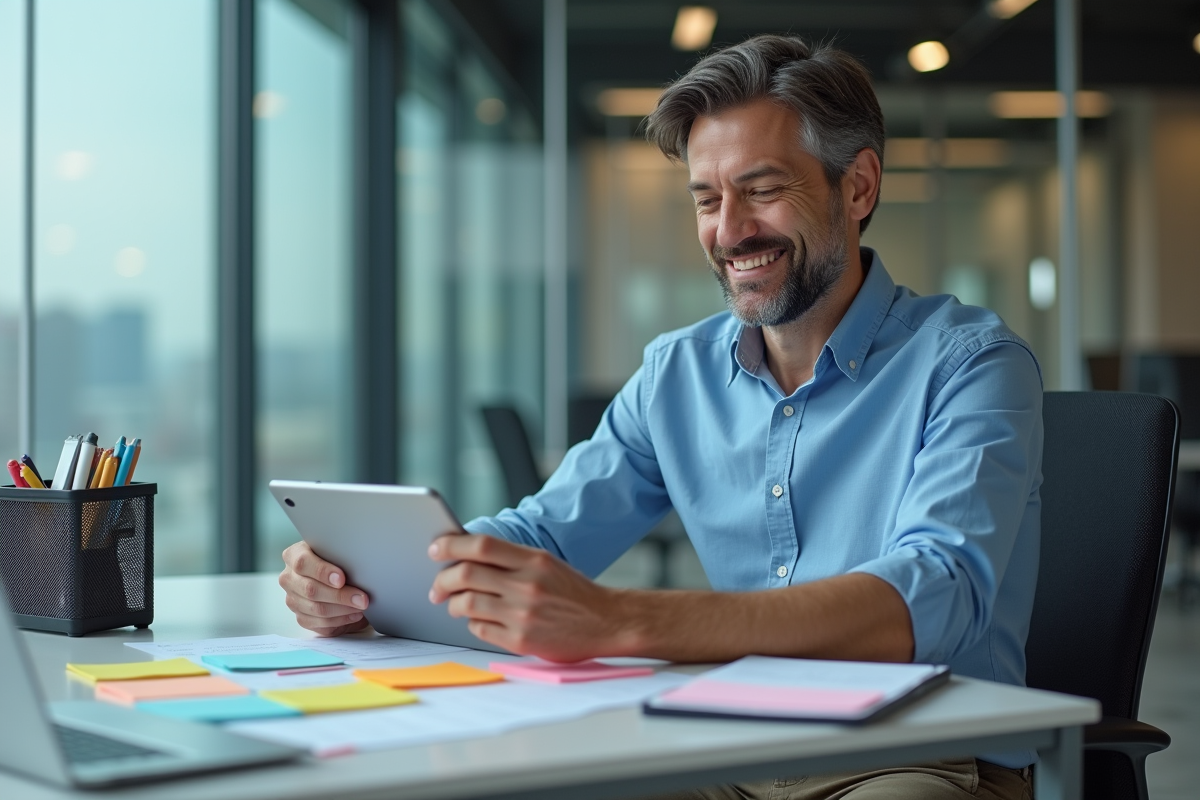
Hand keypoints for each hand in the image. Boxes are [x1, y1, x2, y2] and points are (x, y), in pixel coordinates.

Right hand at [279, 541, 370, 636]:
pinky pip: (320, 623)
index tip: (342, 579)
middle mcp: (289, 578)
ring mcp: (293, 600)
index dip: (322, 572)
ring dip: (343, 609)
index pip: (303, 563)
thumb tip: (358, 564)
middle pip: (311, 590)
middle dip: (340, 595)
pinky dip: (341, 620)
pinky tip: (355, 614)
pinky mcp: (301, 617)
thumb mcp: (335, 550)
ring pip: (317, 609)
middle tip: (362, 598)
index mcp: (293, 555)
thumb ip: (339, 554)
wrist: (332, 575)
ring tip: (361, 606)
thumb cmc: (335, 559)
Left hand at [428, 534, 635, 660]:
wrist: (607, 622)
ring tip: (455, 605)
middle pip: (466, 574)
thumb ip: (511, 559)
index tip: (436, 549)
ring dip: (454, 604)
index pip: (480, 545)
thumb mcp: (546, 564)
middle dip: (443, 580)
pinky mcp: (520, 640)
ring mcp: (522, 614)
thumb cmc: (574, 593)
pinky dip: (472, 623)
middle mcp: (526, 584)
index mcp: (533, 560)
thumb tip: (467, 557)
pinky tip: (479, 620)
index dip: (451, 545)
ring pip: (467, 604)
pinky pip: (479, 629)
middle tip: (437, 586)